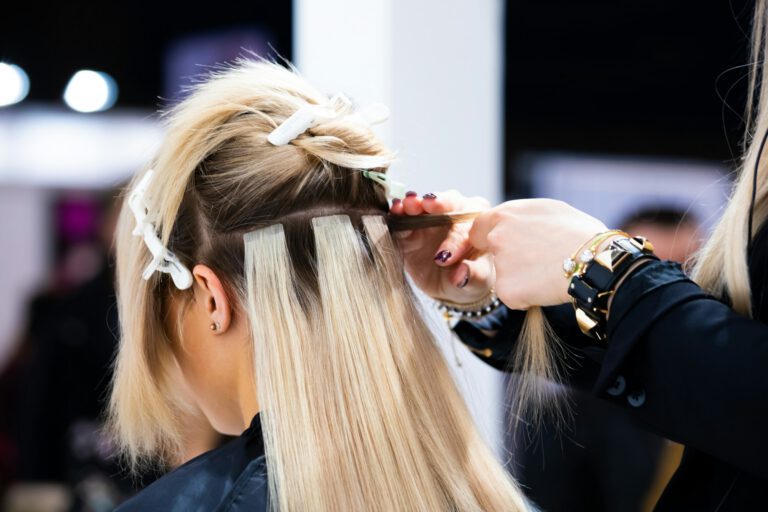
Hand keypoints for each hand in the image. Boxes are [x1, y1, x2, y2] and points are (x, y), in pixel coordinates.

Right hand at [389, 190, 493, 303]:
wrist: (452, 284)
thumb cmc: (472, 277)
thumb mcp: (477, 282)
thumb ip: (472, 277)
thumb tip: (460, 276)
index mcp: (478, 224)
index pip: (469, 226)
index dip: (455, 239)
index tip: (445, 258)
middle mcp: (456, 214)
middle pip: (449, 202)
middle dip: (437, 203)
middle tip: (427, 205)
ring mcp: (431, 219)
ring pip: (424, 204)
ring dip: (414, 204)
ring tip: (406, 206)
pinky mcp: (410, 229)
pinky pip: (403, 218)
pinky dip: (398, 215)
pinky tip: (394, 213)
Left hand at [469, 199, 607, 308]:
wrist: (596, 261)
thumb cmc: (579, 232)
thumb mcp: (547, 210)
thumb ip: (520, 217)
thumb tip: (511, 222)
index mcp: (504, 215)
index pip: (478, 228)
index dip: (489, 238)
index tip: (505, 245)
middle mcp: (496, 238)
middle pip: (491, 253)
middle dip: (507, 258)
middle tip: (534, 261)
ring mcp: (500, 265)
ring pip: (504, 275)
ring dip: (519, 277)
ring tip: (548, 272)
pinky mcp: (506, 290)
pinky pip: (512, 296)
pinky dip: (525, 296)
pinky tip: (547, 287)